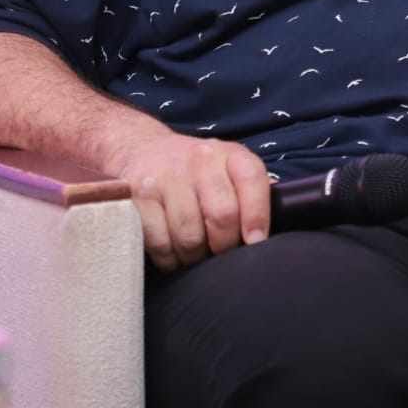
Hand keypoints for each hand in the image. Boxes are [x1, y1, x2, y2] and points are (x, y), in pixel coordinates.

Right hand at [107, 129, 271, 272]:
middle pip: (221, 216)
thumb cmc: (197, 171)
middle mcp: (199, 160)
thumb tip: (269, 229)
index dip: (257, 216)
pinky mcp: (137, 197)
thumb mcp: (228, 168)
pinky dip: (169, 259)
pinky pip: (159, 243)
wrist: (144, 149)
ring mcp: (166, 177)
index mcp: (229, 154)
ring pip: (189, 236)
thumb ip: (251, 193)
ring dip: (194, 256)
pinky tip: (173, 254)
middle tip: (219, 252)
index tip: (254, 242)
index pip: (252, 180)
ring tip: (195, 253)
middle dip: (224, 245)